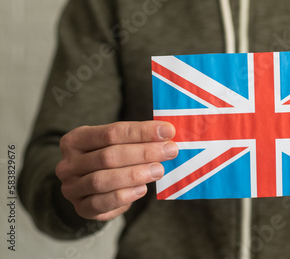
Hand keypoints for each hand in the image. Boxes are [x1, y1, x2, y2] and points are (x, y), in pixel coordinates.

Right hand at [55, 121, 177, 220]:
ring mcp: (72, 187)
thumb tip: (167, 134)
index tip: (168, 131)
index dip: (142, 131)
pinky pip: (101, 203)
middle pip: (109, 156)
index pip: (112, 132)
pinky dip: (124, 196)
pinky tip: (142, 189)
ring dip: (135, 174)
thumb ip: (137, 138)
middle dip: (144, 152)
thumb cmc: (110, 159)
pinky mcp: (81, 208)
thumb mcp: (117, 144)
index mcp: (76, 139)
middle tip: (170, 151)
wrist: (91, 189)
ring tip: (159, 170)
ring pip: (103, 179)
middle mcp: (69, 163)